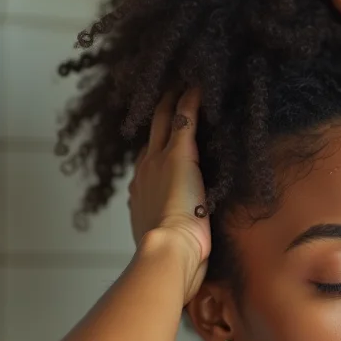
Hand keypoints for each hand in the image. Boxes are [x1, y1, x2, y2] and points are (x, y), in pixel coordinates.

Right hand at [128, 88, 210, 302]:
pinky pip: (186, 119)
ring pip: (165, 120)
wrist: (166, 254)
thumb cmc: (170, 257)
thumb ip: (168, 233)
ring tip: (183, 83)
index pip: (149, 158)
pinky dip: (192, 100)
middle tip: (169, 91)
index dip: (157, 142)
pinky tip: (199, 84)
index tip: (165, 131)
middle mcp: (146, 170)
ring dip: (175, 100)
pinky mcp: (180, 156)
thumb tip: (170, 242)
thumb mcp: (164, 241)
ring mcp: (160, 161)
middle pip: (152, 132)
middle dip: (161, 111)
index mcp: (141, 190)